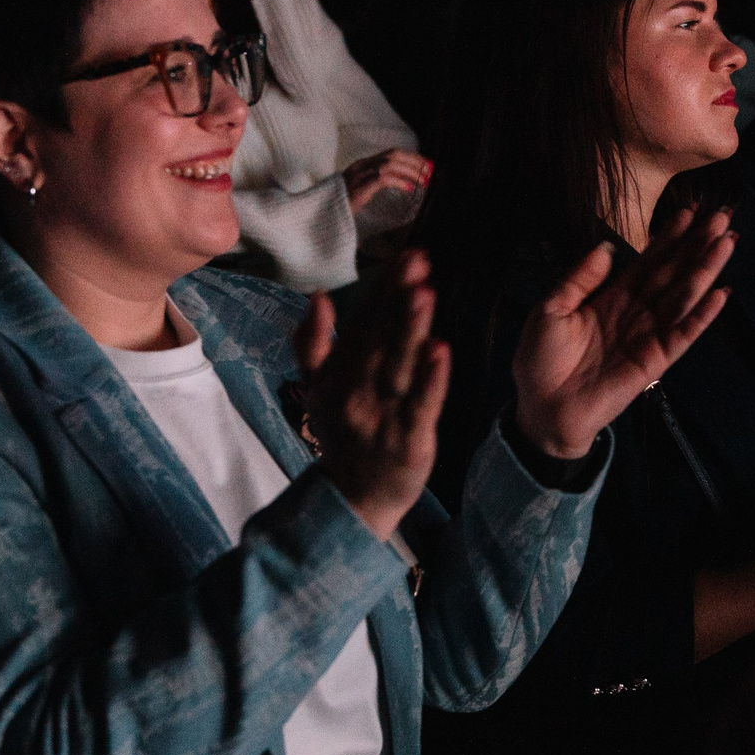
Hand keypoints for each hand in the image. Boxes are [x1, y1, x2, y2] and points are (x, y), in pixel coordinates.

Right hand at [297, 251, 449, 540]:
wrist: (351, 499)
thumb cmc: (342, 433)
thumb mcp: (317, 387)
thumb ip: (312, 341)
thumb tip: (317, 296)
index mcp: (340, 371)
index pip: (365, 321)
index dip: (386, 288)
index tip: (408, 255)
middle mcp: (357, 389)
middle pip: (381, 338)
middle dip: (398, 298)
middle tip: (417, 260)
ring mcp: (383, 415)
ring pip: (399, 367)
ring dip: (410, 330)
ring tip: (425, 293)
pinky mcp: (408, 440)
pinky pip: (420, 406)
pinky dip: (431, 380)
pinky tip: (441, 350)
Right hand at [344, 148, 432, 214]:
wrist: (320, 213)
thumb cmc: (340, 205)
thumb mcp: (360, 190)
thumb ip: (375, 182)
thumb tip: (401, 183)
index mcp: (362, 164)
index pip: (391, 153)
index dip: (410, 156)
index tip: (425, 164)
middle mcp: (361, 166)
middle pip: (393, 155)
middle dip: (414, 161)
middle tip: (430, 171)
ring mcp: (359, 175)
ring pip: (390, 164)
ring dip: (410, 171)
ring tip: (424, 180)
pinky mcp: (359, 187)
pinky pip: (383, 179)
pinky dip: (399, 182)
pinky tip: (409, 188)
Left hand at [511, 202, 735, 460]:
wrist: (543, 407)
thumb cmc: (540, 361)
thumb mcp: (550, 309)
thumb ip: (580, 279)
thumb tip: (606, 247)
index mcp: (611, 298)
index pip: (647, 261)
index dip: (667, 238)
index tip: (687, 212)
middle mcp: (635, 312)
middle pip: (672, 272)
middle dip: (696, 245)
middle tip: (720, 217)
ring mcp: (648, 335)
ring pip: (683, 296)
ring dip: (706, 270)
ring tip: (726, 243)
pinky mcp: (655, 361)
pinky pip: (683, 334)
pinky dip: (702, 316)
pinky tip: (721, 294)